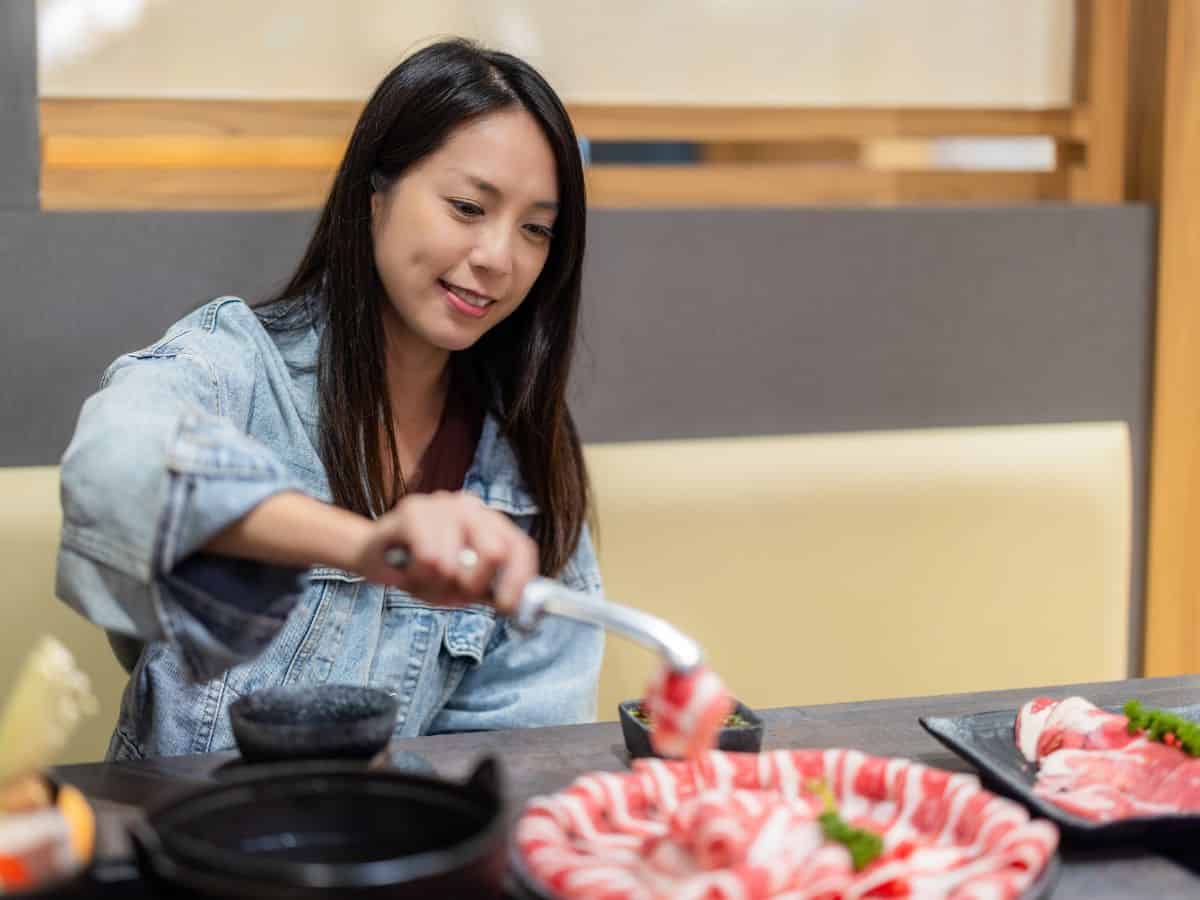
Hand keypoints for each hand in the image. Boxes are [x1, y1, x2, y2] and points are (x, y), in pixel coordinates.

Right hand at [348, 491, 537, 613]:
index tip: (506, 607)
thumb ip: (486, 589)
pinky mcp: (414, 509)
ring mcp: (443, 504)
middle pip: (494, 551)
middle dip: (472, 584)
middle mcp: (472, 507)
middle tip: (450, 590)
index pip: (520, 547)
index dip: (520, 580)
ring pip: (454, 563)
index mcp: (490, 522)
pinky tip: (409, 568)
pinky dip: (417, 576)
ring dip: (435, 584)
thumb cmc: (422, 570)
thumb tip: (515, 605)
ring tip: (422, 576)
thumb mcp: (459, 585)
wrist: (373, 553)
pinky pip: (428, 559)